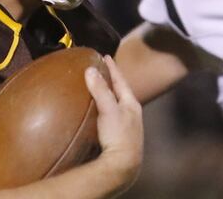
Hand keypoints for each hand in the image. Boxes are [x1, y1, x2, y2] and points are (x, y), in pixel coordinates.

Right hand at [84, 55, 142, 185]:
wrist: (122, 166)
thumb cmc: (119, 137)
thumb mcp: (109, 110)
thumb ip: (100, 90)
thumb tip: (90, 70)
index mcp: (132, 105)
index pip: (121, 80)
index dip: (112, 68)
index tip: (105, 56)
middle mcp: (131, 114)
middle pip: (120, 92)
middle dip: (111, 80)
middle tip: (101, 69)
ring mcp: (125, 126)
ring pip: (116, 105)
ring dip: (107, 95)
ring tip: (97, 87)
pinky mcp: (118, 137)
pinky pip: (110, 117)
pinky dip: (104, 109)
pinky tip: (96, 113)